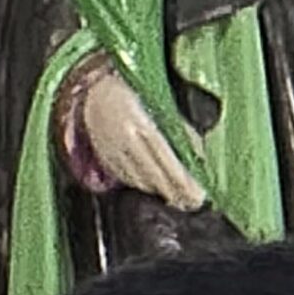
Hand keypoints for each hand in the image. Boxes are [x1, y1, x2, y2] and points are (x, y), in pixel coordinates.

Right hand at [77, 69, 207, 212]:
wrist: (94, 90)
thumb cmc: (132, 94)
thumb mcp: (159, 105)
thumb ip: (180, 129)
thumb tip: (198, 155)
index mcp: (141, 124)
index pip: (167, 160)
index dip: (183, 180)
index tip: (198, 194)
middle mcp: (124, 139)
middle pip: (153, 175)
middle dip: (174, 192)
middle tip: (191, 204)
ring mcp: (111, 149)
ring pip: (137, 179)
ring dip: (157, 191)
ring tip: (175, 199)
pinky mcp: (102, 155)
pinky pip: (123, 176)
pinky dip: (138, 185)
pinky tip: (150, 189)